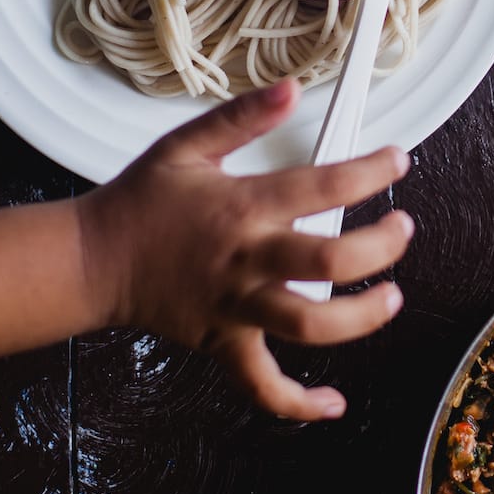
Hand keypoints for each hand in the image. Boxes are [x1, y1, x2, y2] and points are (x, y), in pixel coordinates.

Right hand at [75, 78, 411, 420]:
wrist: (91, 260)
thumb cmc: (139, 202)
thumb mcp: (186, 145)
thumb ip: (242, 116)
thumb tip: (291, 89)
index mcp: (241, 206)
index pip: (322, 186)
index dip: (369, 172)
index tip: (396, 162)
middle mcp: (245, 259)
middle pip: (329, 261)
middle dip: (380, 247)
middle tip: (402, 230)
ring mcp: (236, 307)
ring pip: (309, 325)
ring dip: (360, 318)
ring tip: (391, 299)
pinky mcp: (223, 343)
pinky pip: (263, 385)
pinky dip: (298, 403)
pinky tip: (332, 404)